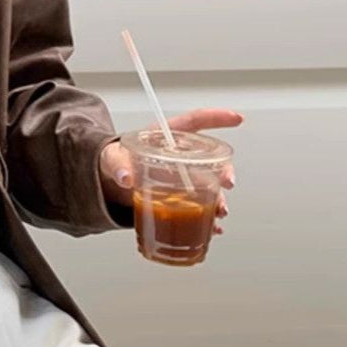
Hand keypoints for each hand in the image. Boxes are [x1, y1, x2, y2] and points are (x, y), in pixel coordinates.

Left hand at [99, 109, 242, 234]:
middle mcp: (179, 157)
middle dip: (224, 170)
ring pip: (208, 186)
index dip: (215, 118)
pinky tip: (212, 228)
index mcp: (165, 137)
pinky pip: (199, 207)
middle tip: (228, 182)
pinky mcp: (179, 198)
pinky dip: (207, 219)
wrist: (110, 185)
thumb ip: (117, 164)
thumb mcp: (112, 158)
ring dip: (218, 199)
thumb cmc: (116, 162)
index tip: (235, 118)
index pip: (194, 122)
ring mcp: (181, 178)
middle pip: (209, 159)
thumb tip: (124, 176)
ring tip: (219, 212)